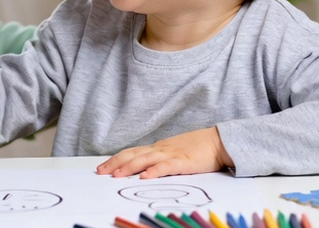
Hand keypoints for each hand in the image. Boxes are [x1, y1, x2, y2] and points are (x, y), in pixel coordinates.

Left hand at [95, 127, 233, 178]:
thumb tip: (144, 169)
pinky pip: (166, 166)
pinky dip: (154, 171)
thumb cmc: (197, 148)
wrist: (218, 141)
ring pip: (145, 160)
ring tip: (116, 175)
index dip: (116, 159)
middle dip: (115, 163)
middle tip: (100, 172)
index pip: (132, 152)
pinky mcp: (183, 161)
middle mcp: (160, 149)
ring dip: (129, 167)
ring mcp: (171, 154)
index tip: (102, 167)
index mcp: (157, 148)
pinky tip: (145, 177)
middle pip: (133, 155)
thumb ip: (160, 160)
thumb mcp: (174, 153)